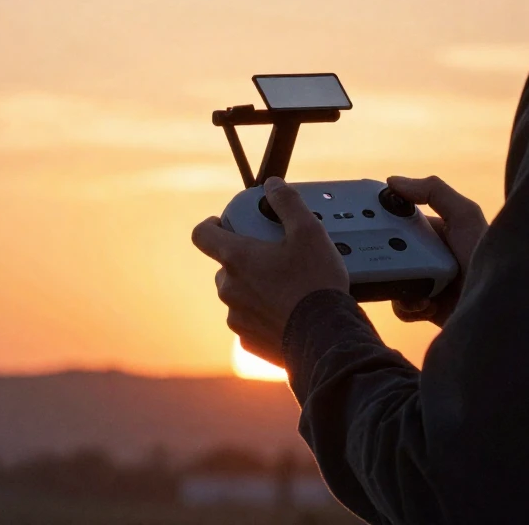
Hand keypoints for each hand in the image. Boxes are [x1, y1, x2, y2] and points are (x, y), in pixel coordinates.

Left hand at [191, 177, 349, 365]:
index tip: (225, 224)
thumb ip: (287, 202)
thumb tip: (273, 186)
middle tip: (275, 256)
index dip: (211, 225)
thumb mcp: (309, 231)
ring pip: (238, 294)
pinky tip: (288, 311)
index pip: (202, 234)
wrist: (326, 338)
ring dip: (255, 287)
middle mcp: (229, 289)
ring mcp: (237, 317)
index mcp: (236, 258)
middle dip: (246, 258)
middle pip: (225, 265)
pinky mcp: (248, 342)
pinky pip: (249, 321)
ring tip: (287, 286)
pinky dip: (263, 314)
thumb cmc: (316, 284)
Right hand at [386, 175, 486, 327]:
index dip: (383, 217)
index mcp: (437, 231)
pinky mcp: (426, 309)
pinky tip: (423, 303)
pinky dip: (406, 305)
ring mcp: (427, 283)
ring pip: (391, 278)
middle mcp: (430, 256)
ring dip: (394, 282)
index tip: (363, 217)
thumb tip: (393, 180)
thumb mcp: (465, 216)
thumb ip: (435, 191)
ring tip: (409, 284)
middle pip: (390, 249)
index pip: (401, 219)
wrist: (499, 309)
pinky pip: (400, 306)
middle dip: (382, 253)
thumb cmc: (486, 257)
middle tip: (380, 256)